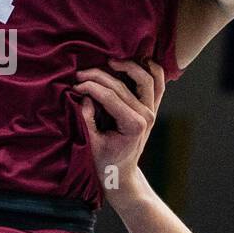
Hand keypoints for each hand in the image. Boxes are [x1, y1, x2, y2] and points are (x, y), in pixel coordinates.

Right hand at [74, 59, 164, 204]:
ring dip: (129, 66)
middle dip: (98, 76)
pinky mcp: (153, 107)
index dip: (91, 87)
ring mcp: (153, 110)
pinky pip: (159, 83)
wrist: (120, 172)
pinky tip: (138, 60)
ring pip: (147, 78)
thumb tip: (85, 96)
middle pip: (123, 85)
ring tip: (110, 62)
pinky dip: (152, 69)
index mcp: (133, 126)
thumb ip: (87, 119)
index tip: (75, 85)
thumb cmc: (104, 160)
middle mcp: (147, 116)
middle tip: (80, 74)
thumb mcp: (91, 143)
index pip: (111, 96)